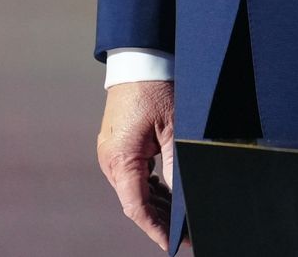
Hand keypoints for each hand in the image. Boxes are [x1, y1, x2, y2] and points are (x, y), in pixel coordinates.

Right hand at [97, 79, 174, 248]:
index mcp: (120, 159)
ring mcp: (111, 153)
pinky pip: (132, 175)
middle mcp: (110, 160)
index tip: (174, 244)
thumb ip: (176, 166)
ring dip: (156, 204)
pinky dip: (150, 187)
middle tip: (187, 233)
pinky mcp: (116, 145)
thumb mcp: (174, 128)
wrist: (138, 59)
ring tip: (182, 218)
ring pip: (134, 190)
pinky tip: (168, 193)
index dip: (155, 229)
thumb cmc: (156, 88)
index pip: (136, 208)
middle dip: (160, 220)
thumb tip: (182, 199)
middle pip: (135, 201)